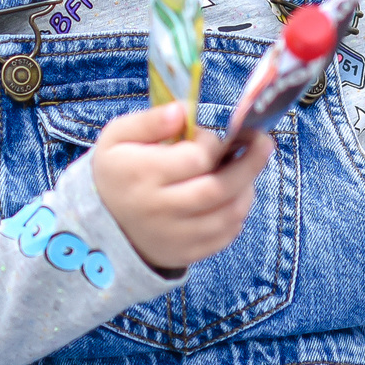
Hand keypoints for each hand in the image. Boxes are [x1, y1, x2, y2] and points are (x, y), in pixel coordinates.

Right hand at [90, 103, 271, 273]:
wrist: (100, 226)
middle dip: (249, 164)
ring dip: (247, 188)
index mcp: (142, 174)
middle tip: (264, 143)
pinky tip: (233, 196)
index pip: (196, 158)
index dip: (214, 142)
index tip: (214, 136)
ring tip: (247, 170)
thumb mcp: (118, 137)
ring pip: (228, 214)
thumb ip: (150, 120)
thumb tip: (183, 110)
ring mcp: (174, 236)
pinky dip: (238, 214)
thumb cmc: (117, 172)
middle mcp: (159, 208)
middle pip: (218, 189)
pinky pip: (225, 236)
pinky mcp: (185, 254)